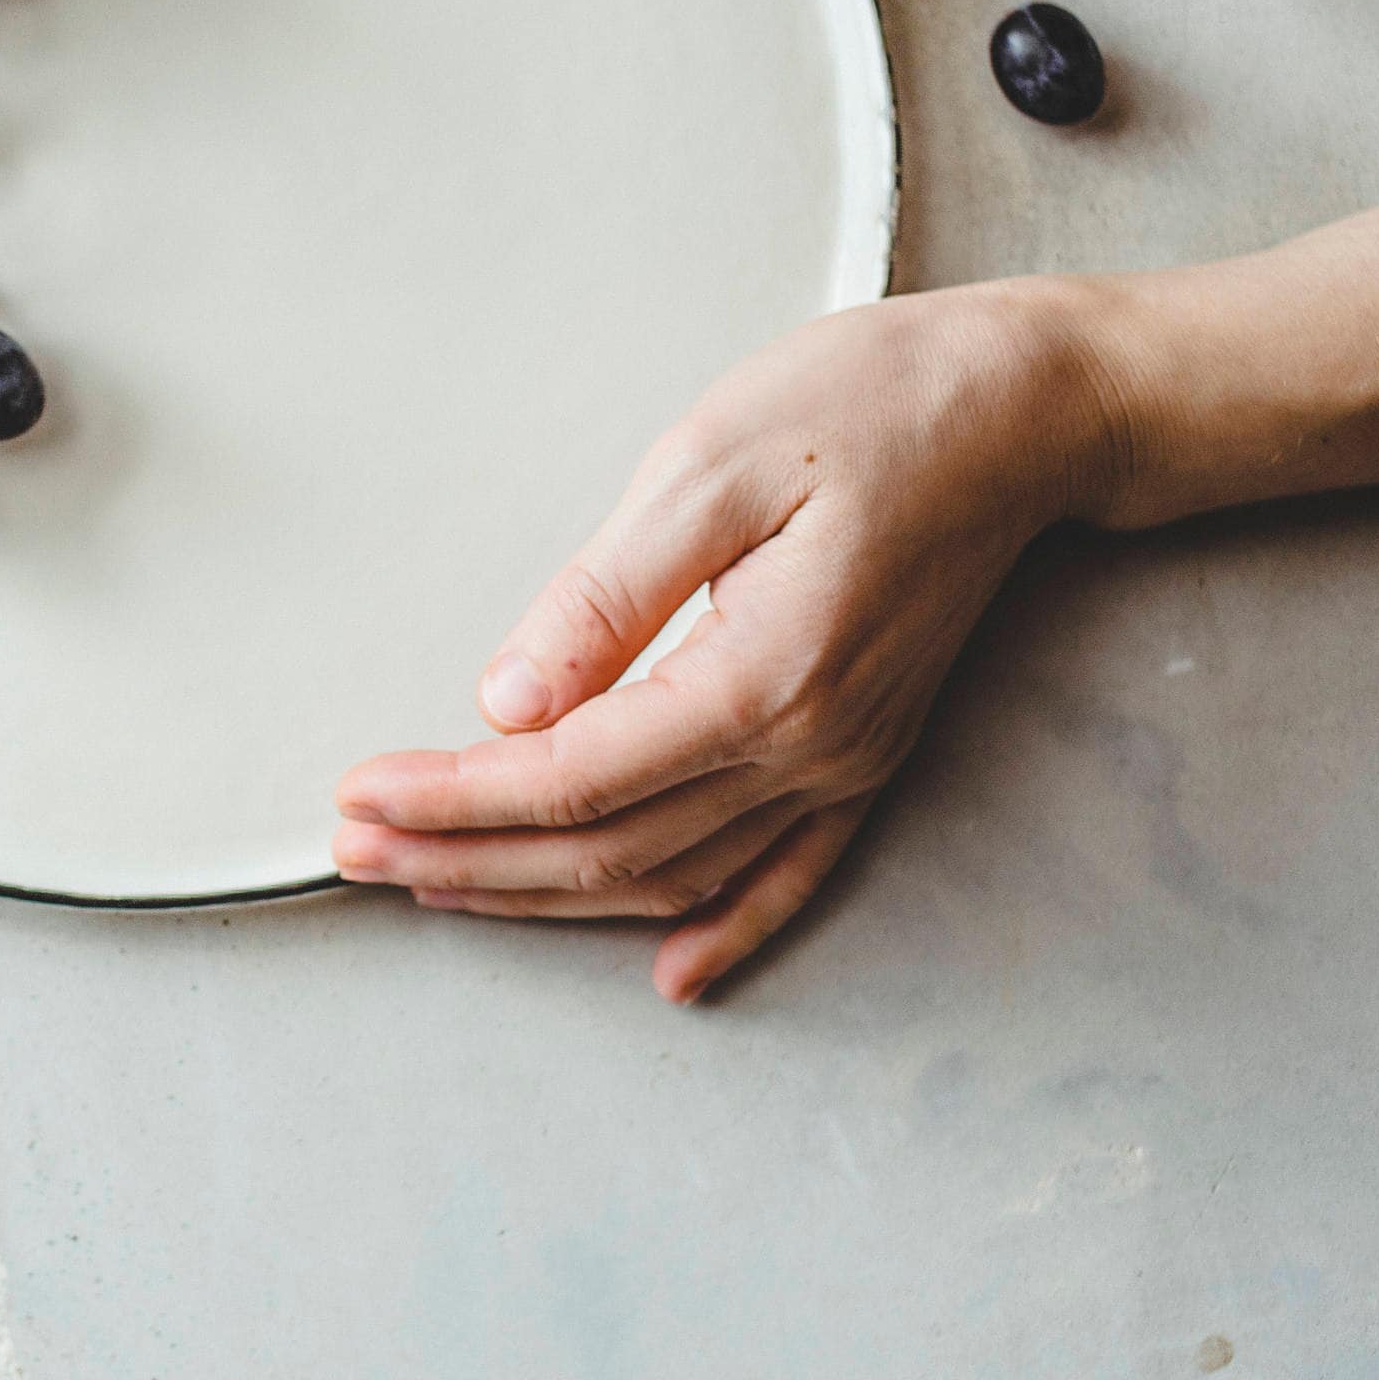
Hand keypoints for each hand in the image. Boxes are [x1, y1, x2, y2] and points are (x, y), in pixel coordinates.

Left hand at [332, 280, 1121, 999]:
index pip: (567, 776)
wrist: (1024, 408)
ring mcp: (845, 764)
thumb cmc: (870, 404)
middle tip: (353, 852)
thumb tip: (506, 701)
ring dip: (546, 894)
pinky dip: (724, 932)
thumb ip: (605, 596)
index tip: (359, 796)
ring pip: (673, 876)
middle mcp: (808, 747)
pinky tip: (671, 974)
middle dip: (464, 859)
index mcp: (760, 676)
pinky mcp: (868, 756)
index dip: (450, 798)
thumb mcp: (710, 463)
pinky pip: (787, 878)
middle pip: (605, 847)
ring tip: (437, 884)